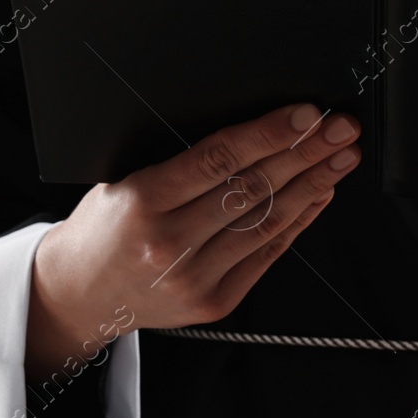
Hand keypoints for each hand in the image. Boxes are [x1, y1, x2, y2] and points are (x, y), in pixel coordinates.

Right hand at [26, 102, 360, 378]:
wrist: (76, 295)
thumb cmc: (102, 229)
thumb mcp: (124, 179)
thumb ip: (180, 161)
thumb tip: (252, 130)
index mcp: (143, 201)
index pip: (219, 159)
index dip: (269, 134)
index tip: (306, 115)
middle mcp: (169, 243)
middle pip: (253, 188)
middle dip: (306, 153)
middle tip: (341, 128)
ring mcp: (194, 278)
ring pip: (267, 222)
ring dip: (313, 185)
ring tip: (342, 157)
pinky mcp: (213, 302)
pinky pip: (266, 254)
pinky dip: (298, 221)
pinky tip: (319, 194)